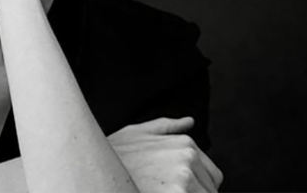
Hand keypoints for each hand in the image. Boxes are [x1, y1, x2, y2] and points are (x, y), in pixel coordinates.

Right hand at [108, 117, 223, 192]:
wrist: (94, 168)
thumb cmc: (113, 154)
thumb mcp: (136, 133)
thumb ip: (166, 127)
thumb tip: (189, 121)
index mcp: (185, 145)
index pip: (212, 177)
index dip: (195, 188)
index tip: (173, 189)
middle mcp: (188, 158)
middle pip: (209, 191)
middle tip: (162, 190)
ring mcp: (184, 179)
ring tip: (158, 191)